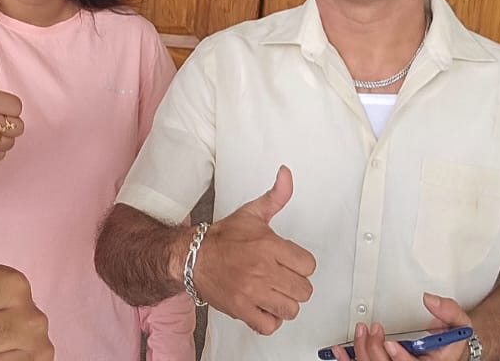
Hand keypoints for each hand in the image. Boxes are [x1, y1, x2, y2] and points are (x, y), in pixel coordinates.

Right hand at [192, 166, 315, 335]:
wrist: (191, 257)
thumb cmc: (223, 239)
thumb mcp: (252, 213)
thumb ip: (276, 197)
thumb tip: (286, 174)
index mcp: (269, 245)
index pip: (309, 265)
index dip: (301, 265)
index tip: (290, 264)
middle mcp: (263, 269)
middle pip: (303, 290)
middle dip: (294, 286)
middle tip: (281, 280)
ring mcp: (252, 291)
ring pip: (290, 309)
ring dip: (284, 305)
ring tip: (273, 295)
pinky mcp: (241, 309)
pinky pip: (269, 325)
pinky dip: (269, 320)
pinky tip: (263, 308)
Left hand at [340, 293, 473, 360]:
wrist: (449, 346)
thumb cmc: (451, 340)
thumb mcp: (458, 322)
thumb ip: (447, 310)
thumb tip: (429, 300)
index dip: (400, 357)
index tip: (391, 343)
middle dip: (376, 349)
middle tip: (373, 330)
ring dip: (361, 351)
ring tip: (361, 333)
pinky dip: (350, 360)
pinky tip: (341, 352)